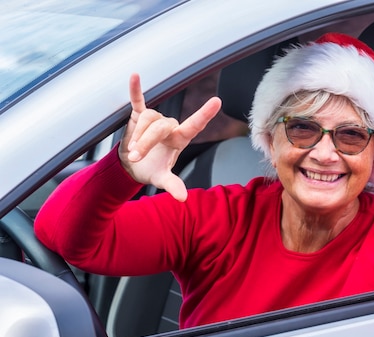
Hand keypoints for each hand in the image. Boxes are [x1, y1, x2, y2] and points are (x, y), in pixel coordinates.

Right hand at [118, 73, 221, 201]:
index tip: (217, 101)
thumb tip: (182, 198)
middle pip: (159, 127)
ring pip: (147, 119)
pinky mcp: (138, 116)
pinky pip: (138, 101)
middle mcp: (169, 127)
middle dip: (146, 142)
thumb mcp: (162, 179)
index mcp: (179, 139)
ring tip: (133, 151)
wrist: (131, 167)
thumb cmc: (151, 170)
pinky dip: (135, 90)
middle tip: (136, 156)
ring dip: (137, 135)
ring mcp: (154, 120)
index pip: (194, 125)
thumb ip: (173, 185)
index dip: (204, 114)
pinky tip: (135, 76)